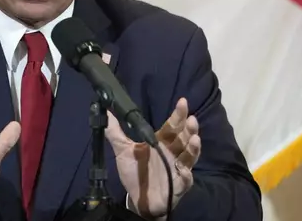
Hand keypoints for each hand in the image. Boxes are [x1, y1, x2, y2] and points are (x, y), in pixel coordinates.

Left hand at [104, 98, 200, 218]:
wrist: (137, 199)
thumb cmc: (134, 173)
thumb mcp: (122, 150)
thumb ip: (115, 132)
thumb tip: (106, 111)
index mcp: (161, 142)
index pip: (172, 125)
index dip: (178, 114)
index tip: (182, 101)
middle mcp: (172, 153)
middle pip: (184, 138)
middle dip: (189, 128)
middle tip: (191, 118)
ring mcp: (177, 168)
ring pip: (190, 156)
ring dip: (193, 148)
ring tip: (194, 139)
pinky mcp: (178, 185)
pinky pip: (185, 179)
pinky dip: (186, 175)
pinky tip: (185, 171)